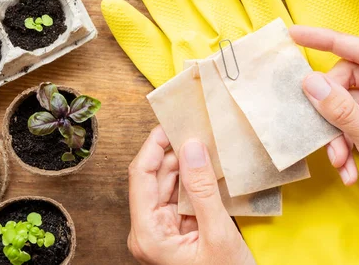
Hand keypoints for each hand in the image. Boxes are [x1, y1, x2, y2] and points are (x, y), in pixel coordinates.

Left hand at [127, 126, 254, 264]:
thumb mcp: (218, 235)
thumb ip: (203, 190)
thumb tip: (191, 146)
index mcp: (147, 233)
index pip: (140, 176)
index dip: (153, 146)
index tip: (169, 123)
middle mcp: (148, 230)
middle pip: (154, 178)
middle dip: (172, 151)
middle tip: (192, 126)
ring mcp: (162, 230)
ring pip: (168, 185)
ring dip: (184, 164)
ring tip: (201, 141)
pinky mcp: (177, 230)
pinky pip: (180, 197)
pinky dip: (193, 180)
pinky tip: (206, 165)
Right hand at [291, 25, 358, 195]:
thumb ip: (344, 112)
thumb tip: (311, 83)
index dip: (326, 39)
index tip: (294, 34)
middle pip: (347, 82)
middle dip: (330, 110)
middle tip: (325, 134)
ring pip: (344, 108)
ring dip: (336, 136)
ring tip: (340, 161)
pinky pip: (351, 126)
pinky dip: (345, 147)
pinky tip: (349, 169)